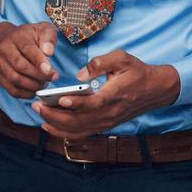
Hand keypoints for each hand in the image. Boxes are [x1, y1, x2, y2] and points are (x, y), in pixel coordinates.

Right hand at [0, 22, 58, 97]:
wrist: (6, 38)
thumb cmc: (29, 35)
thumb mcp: (43, 29)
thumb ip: (48, 38)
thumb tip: (48, 52)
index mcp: (17, 36)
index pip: (28, 49)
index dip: (39, 62)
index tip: (50, 72)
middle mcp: (5, 49)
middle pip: (20, 66)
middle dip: (38, 76)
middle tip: (51, 78)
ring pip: (15, 79)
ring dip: (32, 85)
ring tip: (44, 84)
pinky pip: (11, 89)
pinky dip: (25, 93)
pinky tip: (34, 90)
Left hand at [31, 50, 179, 137]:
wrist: (154, 90)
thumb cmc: (136, 72)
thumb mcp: (122, 58)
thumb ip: (101, 62)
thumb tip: (80, 73)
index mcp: (113, 95)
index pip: (93, 104)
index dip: (76, 104)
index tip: (60, 99)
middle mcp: (109, 113)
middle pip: (79, 121)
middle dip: (55, 115)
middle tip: (37, 105)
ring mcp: (106, 122)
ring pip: (78, 130)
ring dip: (57, 125)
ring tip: (39, 115)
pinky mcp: (104, 126)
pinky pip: (82, 133)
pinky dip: (65, 133)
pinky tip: (51, 126)